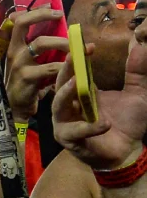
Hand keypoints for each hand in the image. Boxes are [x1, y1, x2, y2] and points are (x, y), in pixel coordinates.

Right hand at [1, 9, 64, 120]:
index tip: (52, 7)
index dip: (34, 11)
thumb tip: (61, 30)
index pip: (18, 20)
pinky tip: (75, 67)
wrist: (17, 105)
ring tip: (77, 46)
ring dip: (62, 41)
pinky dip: (65, 66)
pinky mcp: (26, 78)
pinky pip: (50, 67)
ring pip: (40, 43)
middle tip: (61, 16)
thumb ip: (39, 46)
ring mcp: (18, 64)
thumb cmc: (28, 80)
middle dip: (42, 15)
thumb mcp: (29, 61)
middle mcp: (14, 51)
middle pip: (22, 24)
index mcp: (15, 46)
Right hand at [50, 35, 146, 170]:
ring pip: (59, 105)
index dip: (78, 58)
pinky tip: (105, 123)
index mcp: (81, 92)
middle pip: (60, 83)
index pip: (74, 71)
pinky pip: (76, 131)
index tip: (90, 46)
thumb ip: (136, 72)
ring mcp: (65, 122)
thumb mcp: (136, 93)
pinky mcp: (69, 139)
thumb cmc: (127, 122)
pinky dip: (89, 127)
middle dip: (67, 69)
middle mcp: (68, 104)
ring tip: (78, 85)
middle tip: (75, 56)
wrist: (126, 151)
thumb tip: (140, 46)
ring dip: (67, 94)